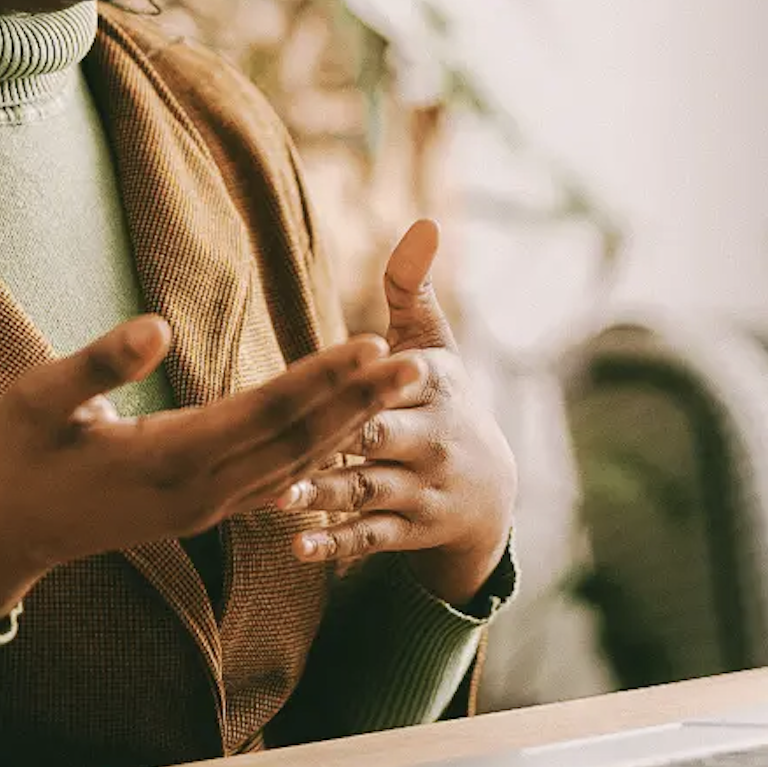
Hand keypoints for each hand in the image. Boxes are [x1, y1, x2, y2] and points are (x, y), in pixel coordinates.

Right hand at [0, 314, 426, 623]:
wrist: (3, 532)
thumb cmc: (16, 453)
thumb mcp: (40, 396)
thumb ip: (100, 361)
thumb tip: (156, 325)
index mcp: (167, 457)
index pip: (265, 411)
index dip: (322, 376)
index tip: (370, 343)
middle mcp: (199, 492)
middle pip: (297, 441)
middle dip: (359, 400)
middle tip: (416, 361)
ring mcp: (203, 509)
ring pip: (293, 465)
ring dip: (347, 424)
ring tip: (394, 386)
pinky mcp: (199, 514)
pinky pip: (272, 481)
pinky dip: (314, 453)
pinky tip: (343, 433)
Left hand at [274, 220, 518, 606]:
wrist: (489, 491)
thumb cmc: (442, 399)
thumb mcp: (437, 343)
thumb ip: (413, 286)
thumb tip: (424, 221)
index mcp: (433, 389)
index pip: (401, 379)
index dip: (378, 375)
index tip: (349, 367)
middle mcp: (430, 441)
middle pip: (381, 438)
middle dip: (344, 439)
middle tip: (291, 440)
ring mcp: (418, 490)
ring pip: (367, 492)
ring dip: (323, 494)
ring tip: (278, 496)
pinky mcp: (406, 530)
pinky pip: (369, 540)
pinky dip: (335, 543)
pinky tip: (298, 546)